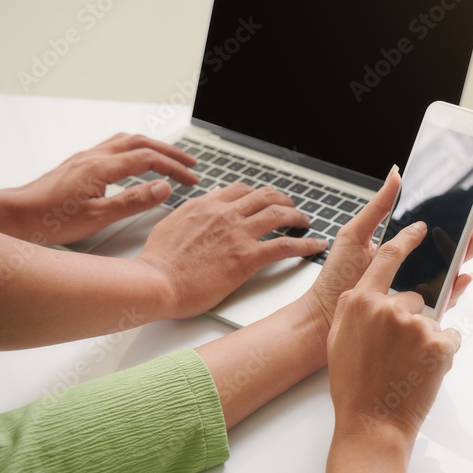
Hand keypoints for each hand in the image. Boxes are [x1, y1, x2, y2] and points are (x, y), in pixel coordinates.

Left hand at [0, 132, 199, 244]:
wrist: (15, 216)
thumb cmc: (49, 221)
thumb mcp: (98, 217)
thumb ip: (134, 200)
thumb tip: (163, 188)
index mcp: (101, 167)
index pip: (149, 159)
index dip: (175, 168)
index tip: (191, 180)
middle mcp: (94, 156)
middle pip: (141, 142)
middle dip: (170, 152)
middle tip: (191, 164)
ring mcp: (85, 157)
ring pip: (127, 140)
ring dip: (153, 146)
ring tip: (169, 158)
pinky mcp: (79, 164)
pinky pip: (114, 146)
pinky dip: (134, 149)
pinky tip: (136, 162)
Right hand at [137, 184, 326, 318]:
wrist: (155, 282)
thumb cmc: (158, 263)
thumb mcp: (170, 226)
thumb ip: (190, 214)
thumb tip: (203, 207)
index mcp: (206, 205)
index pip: (241, 190)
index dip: (258, 194)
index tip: (266, 200)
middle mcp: (225, 214)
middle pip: (265, 196)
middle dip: (283, 200)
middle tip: (291, 207)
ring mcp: (238, 234)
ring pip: (280, 214)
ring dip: (298, 216)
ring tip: (306, 222)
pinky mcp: (248, 257)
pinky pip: (286, 245)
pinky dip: (307, 244)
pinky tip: (316, 245)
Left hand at [303, 166, 472, 353]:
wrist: (324, 315)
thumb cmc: (336, 276)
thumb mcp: (355, 234)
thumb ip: (378, 207)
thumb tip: (396, 175)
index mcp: (398, 247)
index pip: (430, 230)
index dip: (450, 218)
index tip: (468, 205)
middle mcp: (411, 268)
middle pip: (446, 250)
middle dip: (466, 236)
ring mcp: (415, 289)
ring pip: (449, 272)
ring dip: (465, 258)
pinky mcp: (416, 311)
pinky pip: (442, 299)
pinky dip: (455, 288)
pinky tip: (461, 277)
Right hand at [326, 220, 461, 447]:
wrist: (372, 424)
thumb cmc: (353, 386)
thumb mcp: (340, 338)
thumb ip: (354, 308)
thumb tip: (370, 293)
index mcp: (361, 301)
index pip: (388, 257)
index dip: (408, 239)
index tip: (422, 227)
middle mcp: (389, 307)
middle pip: (414, 299)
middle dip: (410, 321)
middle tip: (395, 354)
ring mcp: (417, 325)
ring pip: (432, 321)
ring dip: (425, 340)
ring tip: (405, 368)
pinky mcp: (440, 344)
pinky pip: (450, 338)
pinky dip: (442, 353)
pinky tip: (421, 371)